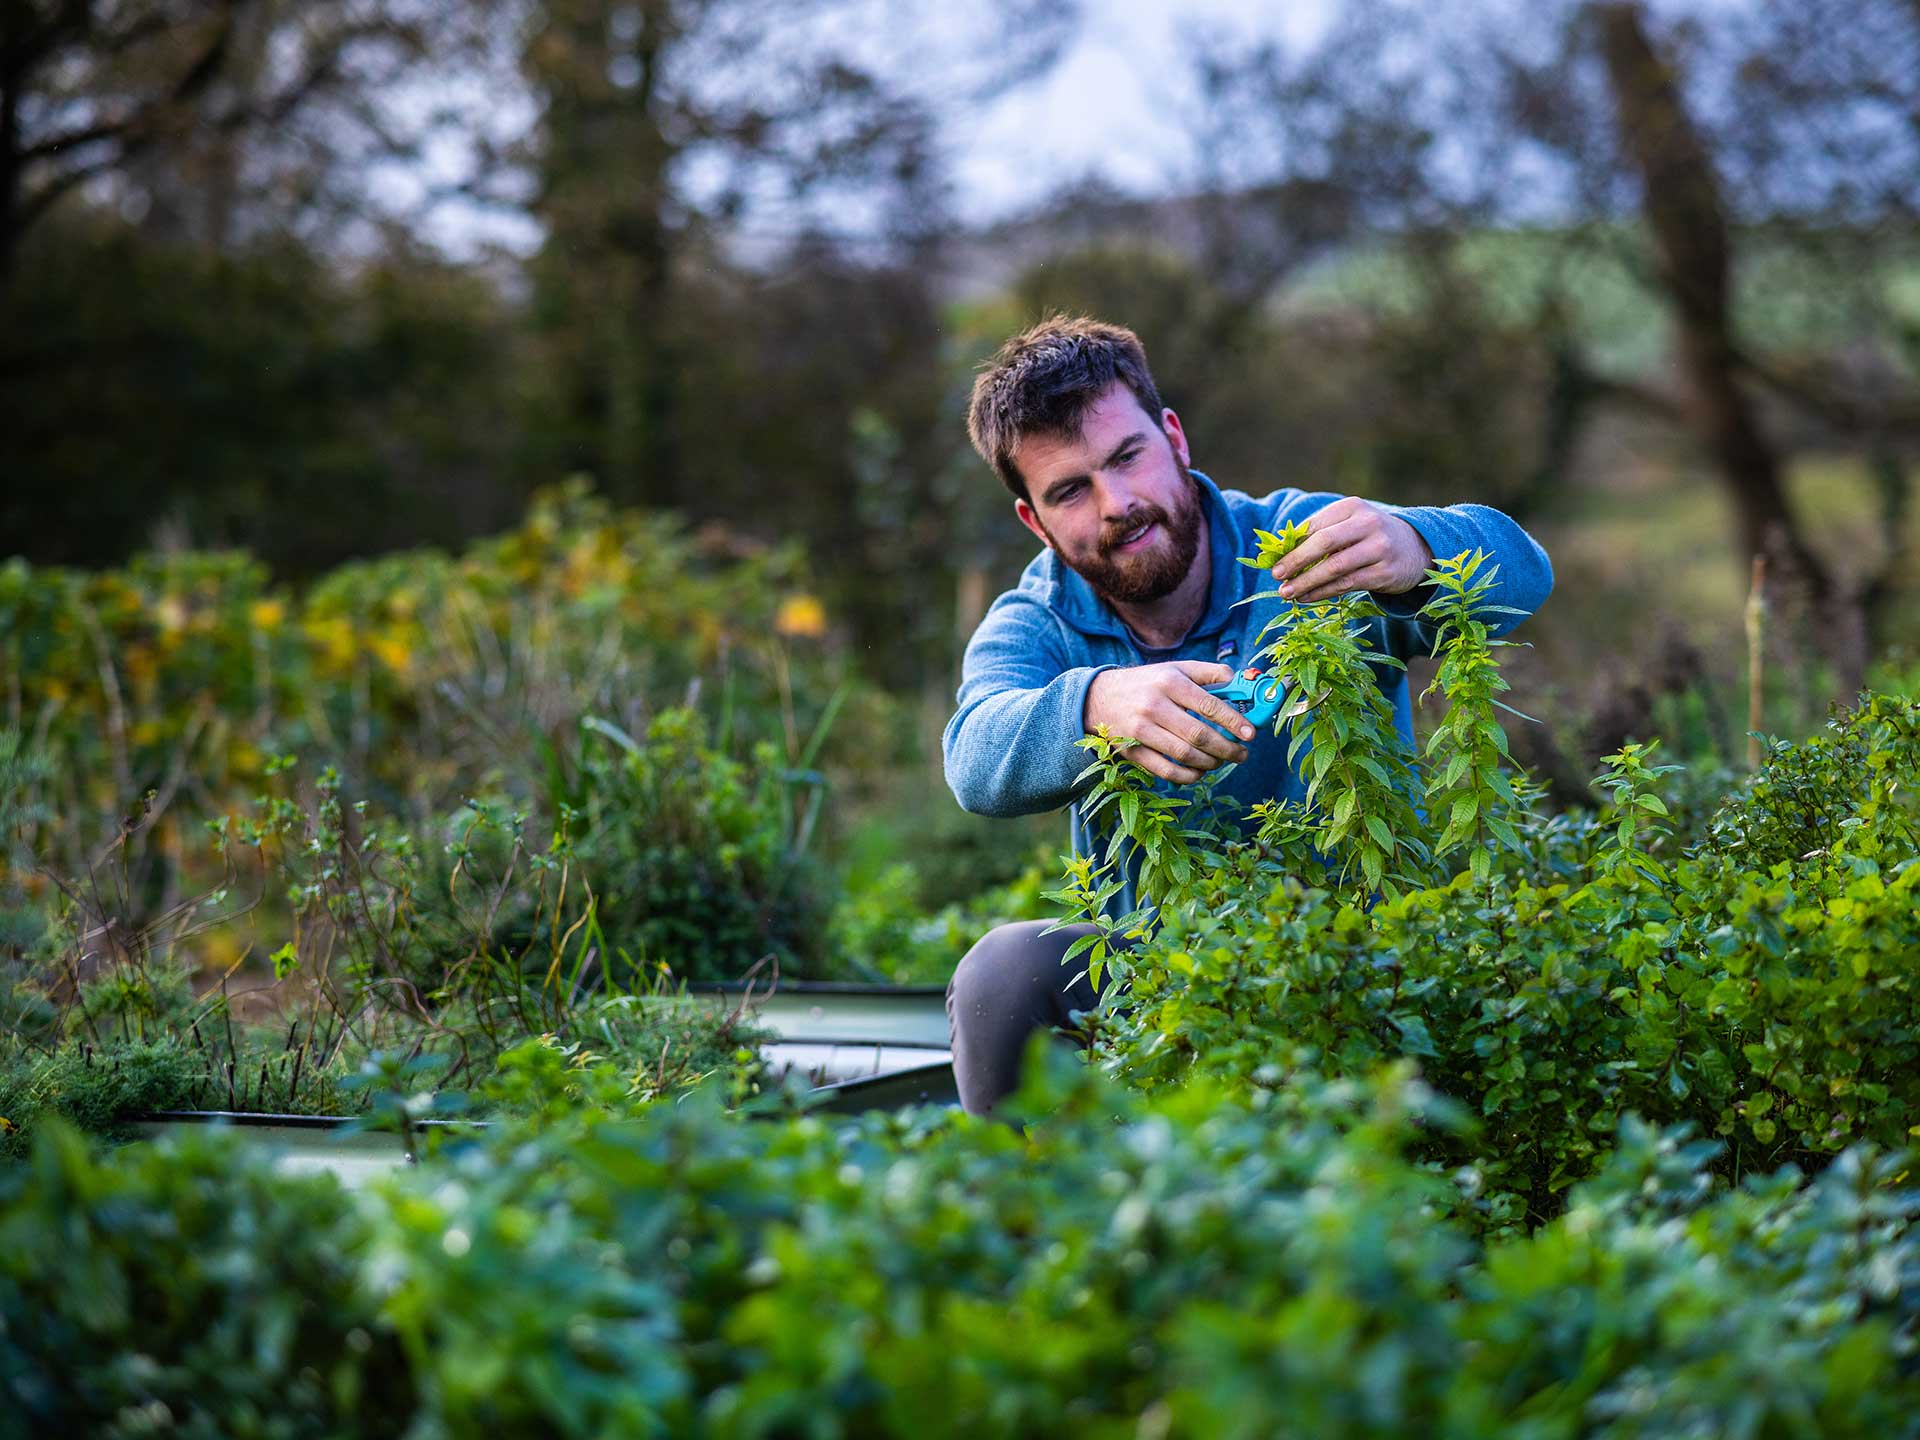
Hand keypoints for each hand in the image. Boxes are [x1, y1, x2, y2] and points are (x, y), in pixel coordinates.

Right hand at [1084, 661, 1252, 784]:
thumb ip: (1209, 673)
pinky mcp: (1132, 752)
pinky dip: (1189, 776)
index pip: (1209, 705)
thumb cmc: (1147, 683)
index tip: (1251, 734)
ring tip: (1223, 761)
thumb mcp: (1175, 669)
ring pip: (1185, 755)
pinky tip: (1200, 772)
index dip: (1234, 721)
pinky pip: (1166, 771)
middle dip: (1227, 748)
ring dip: (1211, 763)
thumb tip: (1241, 682)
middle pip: (1199, 735)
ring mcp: (1141, 731)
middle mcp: (1154, 706)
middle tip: (1242, 754)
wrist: (1099, 698)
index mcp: (1169, 682)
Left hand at [1271, 497, 1432, 602]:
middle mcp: (1368, 524)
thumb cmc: (1369, 536)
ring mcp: (1379, 548)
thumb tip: (1279, 553)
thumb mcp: (1348, 525)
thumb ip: (1319, 534)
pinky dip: (1322, 593)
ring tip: (1286, 593)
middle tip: (1276, 575)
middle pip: (1324, 543)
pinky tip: (1306, 598)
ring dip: (1306, 582)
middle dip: (1296, 561)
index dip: (1292, 545)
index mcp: (1352, 507)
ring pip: (1334, 567)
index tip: (1273, 561)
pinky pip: (1346, 584)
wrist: (1415, 548)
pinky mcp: (1384, 572)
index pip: (1315, 526)